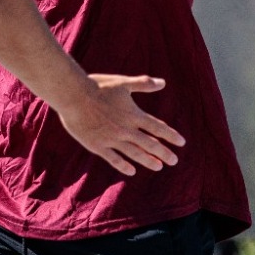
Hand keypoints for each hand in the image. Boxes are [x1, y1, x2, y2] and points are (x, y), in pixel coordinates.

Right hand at [54, 74, 184, 175]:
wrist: (73, 96)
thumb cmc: (97, 87)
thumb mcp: (123, 83)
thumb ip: (143, 84)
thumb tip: (163, 83)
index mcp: (133, 114)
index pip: (157, 127)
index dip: (170, 136)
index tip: (181, 142)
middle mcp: (125, 129)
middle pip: (149, 144)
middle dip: (164, 153)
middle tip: (174, 161)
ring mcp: (112, 139)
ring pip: (134, 154)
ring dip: (148, 161)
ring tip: (159, 167)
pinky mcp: (98, 146)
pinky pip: (114, 159)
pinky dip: (123, 166)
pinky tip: (132, 171)